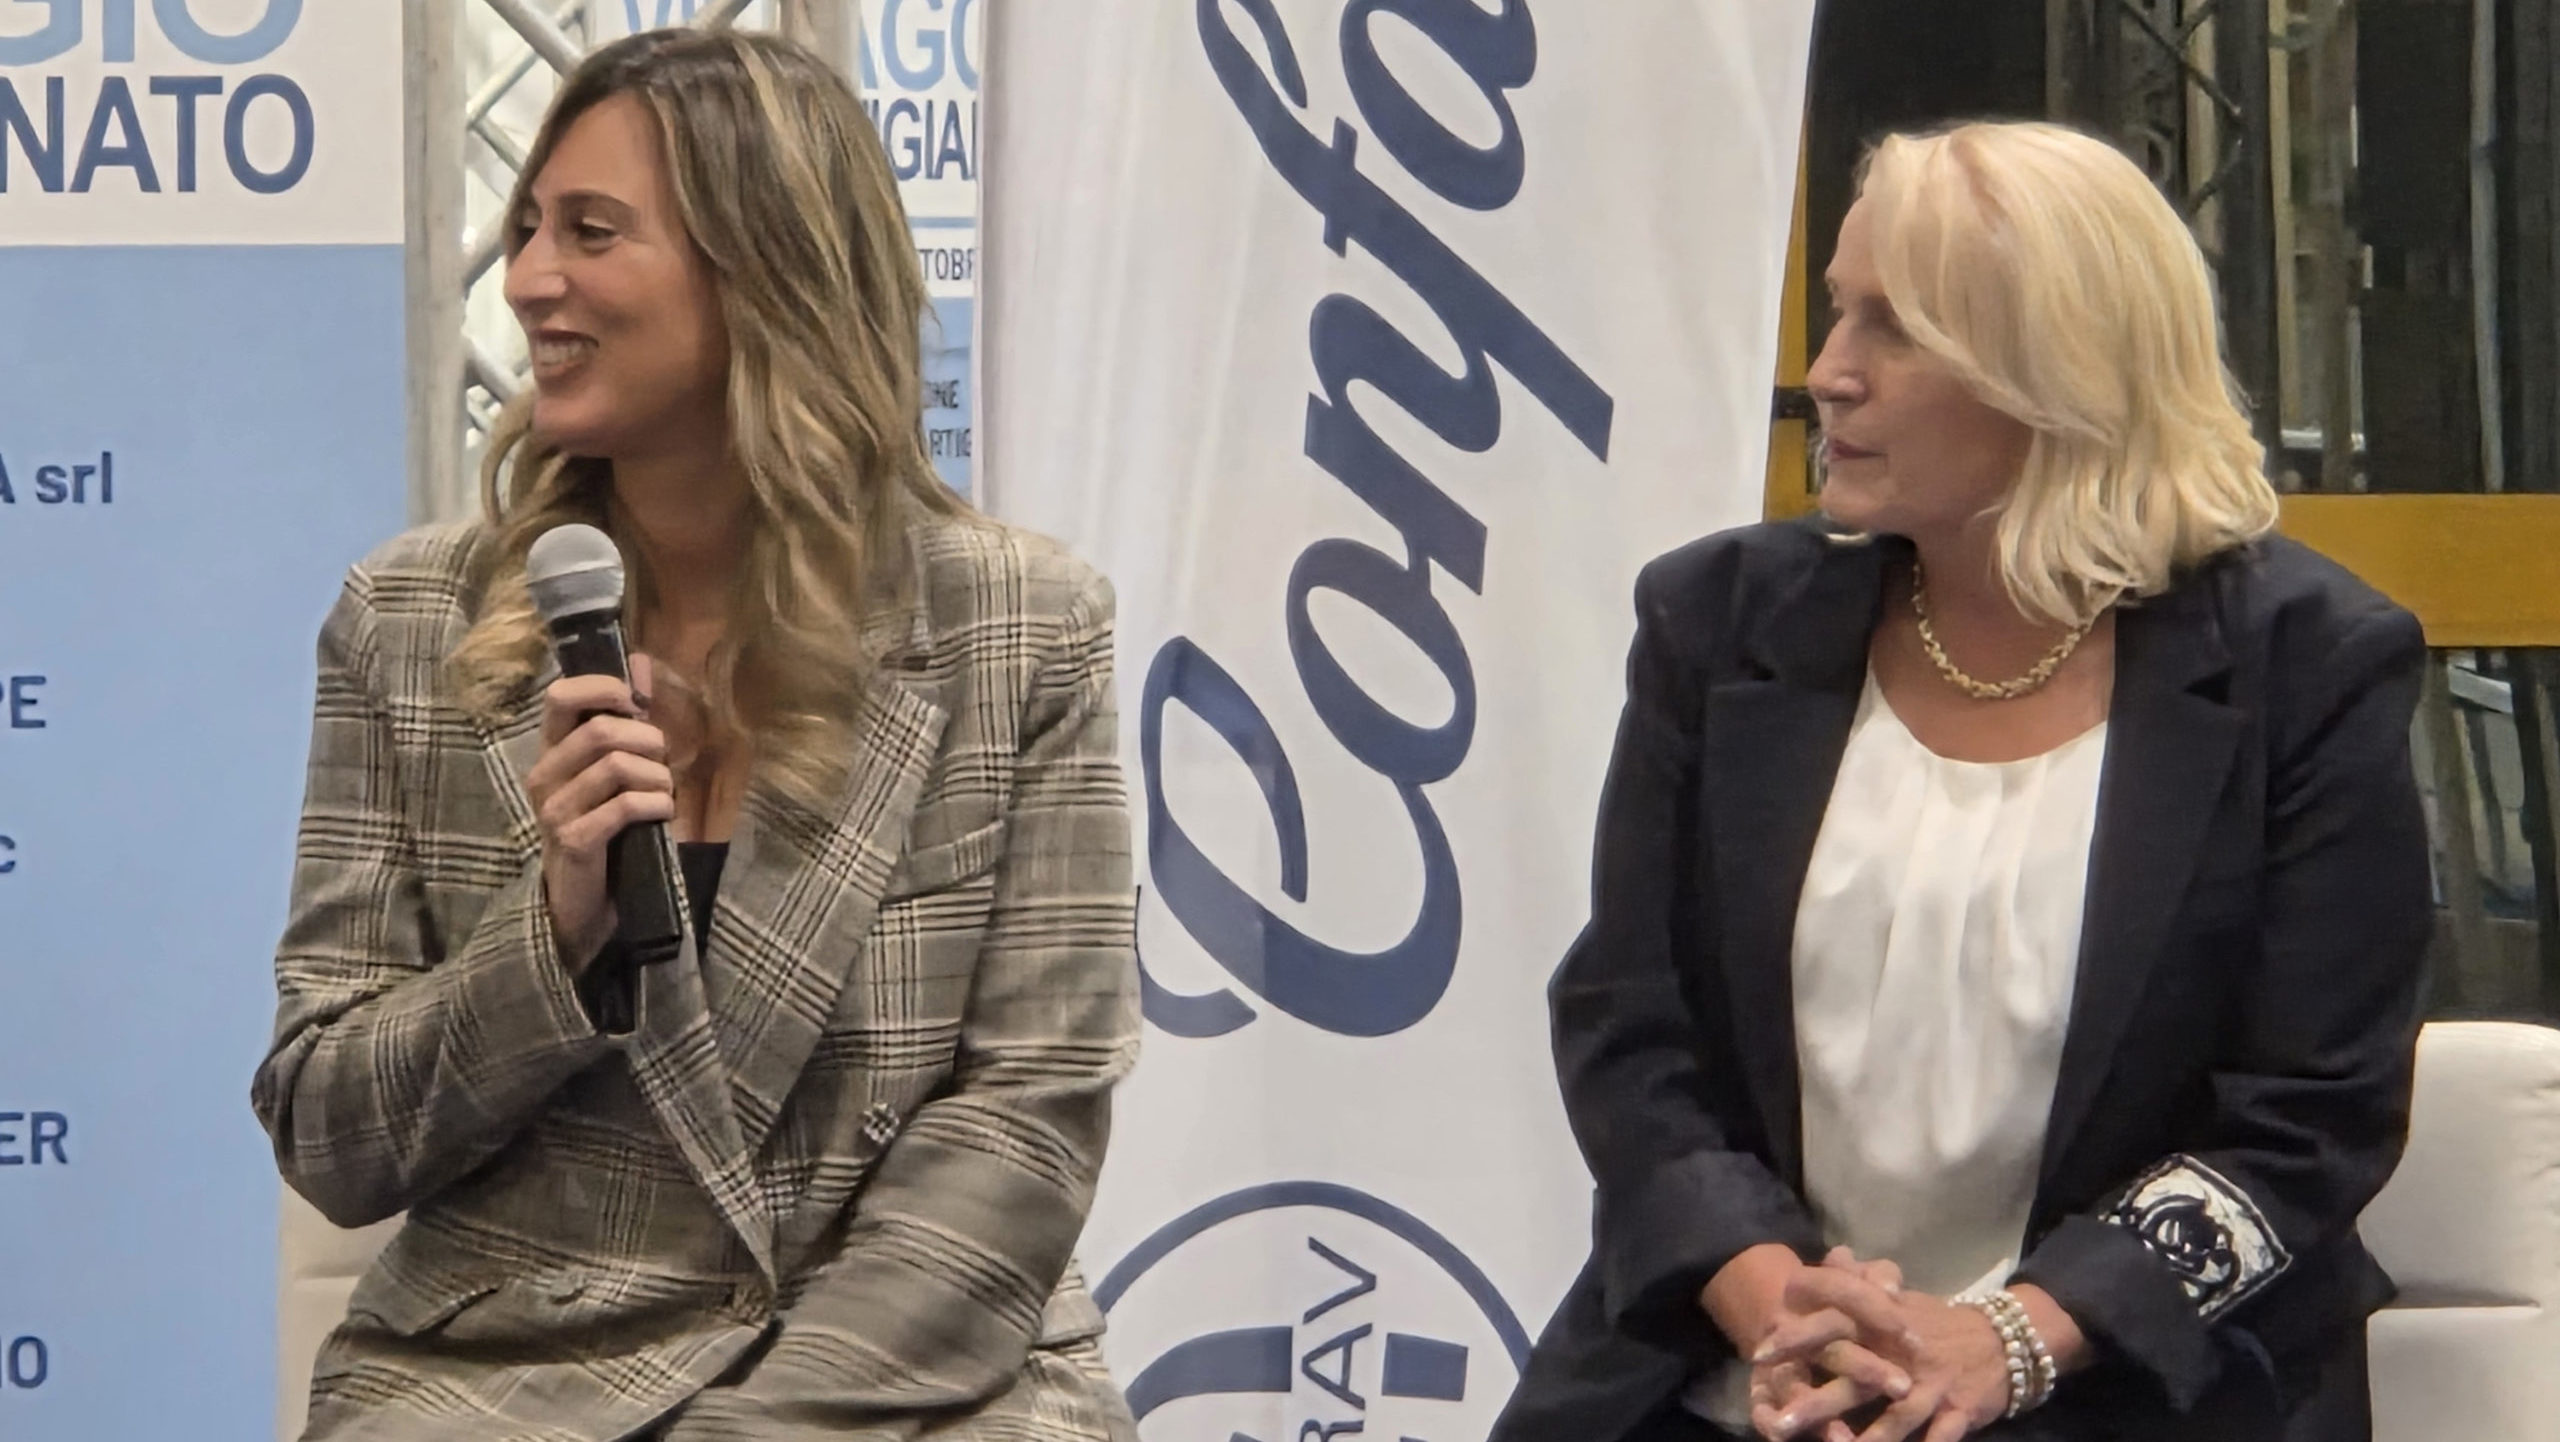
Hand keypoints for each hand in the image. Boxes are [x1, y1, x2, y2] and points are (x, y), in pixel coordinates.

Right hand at [524, 654, 671, 969]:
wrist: (588, 902)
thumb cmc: (607, 828)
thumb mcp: (616, 771)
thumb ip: (627, 720)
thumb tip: (641, 662)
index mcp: (552, 752)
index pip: (560, 696)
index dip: (602, 687)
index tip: (635, 703)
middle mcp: (544, 776)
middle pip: (601, 730)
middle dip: (647, 740)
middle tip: (662, 761)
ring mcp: (554, 810)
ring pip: (616, 766)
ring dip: (657, 776)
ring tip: (663, 793)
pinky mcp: (573, 841)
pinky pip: (623, 806)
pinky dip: (655, 804)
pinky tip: (661, 813)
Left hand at [1759, 1273, 2008, 1441]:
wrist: (2007, 1339)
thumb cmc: (1939, 1322)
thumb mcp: (1901, 1296)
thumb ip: (1862, 1279)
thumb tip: (1833, 1254)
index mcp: (1883, 1322)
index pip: (1835, 1321)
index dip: (1797, 1335)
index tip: (1759, 1353)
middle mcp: (1904, 1352)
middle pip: (1855, 1374)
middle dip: (1816, 1399)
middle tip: (1777, 1420)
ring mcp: (1932, 1383)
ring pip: (1895, 1415)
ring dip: (1864, 1439)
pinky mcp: (1959, 1410)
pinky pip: (1939, 1437)